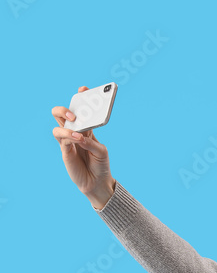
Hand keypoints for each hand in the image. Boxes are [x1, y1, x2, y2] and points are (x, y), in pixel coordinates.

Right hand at [51, 85, 115, 206]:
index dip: (80, 97)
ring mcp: (68, 140)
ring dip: (66, 125)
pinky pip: (62, 138)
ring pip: (58, 124)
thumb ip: (91, 142)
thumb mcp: (102, 151)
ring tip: (77, 131)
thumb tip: (79, 136)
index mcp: (87, 128)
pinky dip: (69, 136)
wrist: (97, 183)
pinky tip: (78, 139)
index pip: (81, 109)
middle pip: (62, 113)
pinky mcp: (65, 151)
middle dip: (65, 108)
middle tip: (74, 112)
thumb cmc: (101, 165)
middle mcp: (75, 131)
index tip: (83, 89)